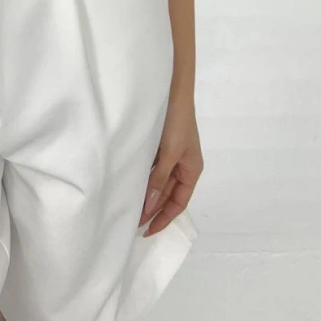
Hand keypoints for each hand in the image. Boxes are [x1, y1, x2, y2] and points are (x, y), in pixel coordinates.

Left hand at [138, 91, 201, 236]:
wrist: (173, 89)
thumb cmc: (176, 122)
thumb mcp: (169, 152)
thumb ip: (159, 179)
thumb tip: (149, 207)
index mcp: (191, 170)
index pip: (178, 203)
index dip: (164, 219)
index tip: (145, 231)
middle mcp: (182, 165)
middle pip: (168, 195)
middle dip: (153, 210)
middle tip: (132, 223)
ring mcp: (171, 155)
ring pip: (159, 182)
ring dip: (147, 195)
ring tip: (129, 207)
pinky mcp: (160, 145)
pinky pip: (152, 168)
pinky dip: (143, 178)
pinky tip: (130, 184)